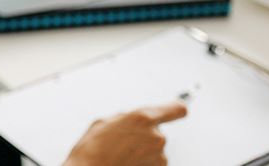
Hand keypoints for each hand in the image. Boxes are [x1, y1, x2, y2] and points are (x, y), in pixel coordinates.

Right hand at [62, 102, 187, 165]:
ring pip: (155, 151)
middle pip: (157, 133)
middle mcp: (156, 136)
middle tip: (124, 143)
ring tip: (122, 156)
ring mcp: (159, 157)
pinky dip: (143, 164)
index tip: (176, 110)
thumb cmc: (92, 151)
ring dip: (142, 153)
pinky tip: (126, 163)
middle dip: (144, 137)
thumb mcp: (103, 123)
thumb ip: (124, 118)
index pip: (176, 109)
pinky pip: (153, 164)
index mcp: (143, 118)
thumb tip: (130, 119)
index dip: (174, 110)